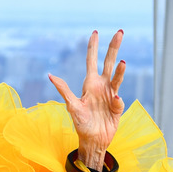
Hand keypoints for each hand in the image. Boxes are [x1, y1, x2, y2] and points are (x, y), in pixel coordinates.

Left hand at [48, 30, 125, 169]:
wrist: (92, 139)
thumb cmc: (80, 123)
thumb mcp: (71, 105)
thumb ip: (64, 89)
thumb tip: (50, 75)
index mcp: (89, 84)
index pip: (91, 61)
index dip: (93, 47)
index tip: (95, 32)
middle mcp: (102, 86)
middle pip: (108, 62)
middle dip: (114, 47)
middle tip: (120, 32)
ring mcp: (111, 94)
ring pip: (118, 76)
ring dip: (120, 69)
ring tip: (122, 62)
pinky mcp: (118, 106)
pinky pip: (119, 99)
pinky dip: (116, 100)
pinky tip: (113, 102)